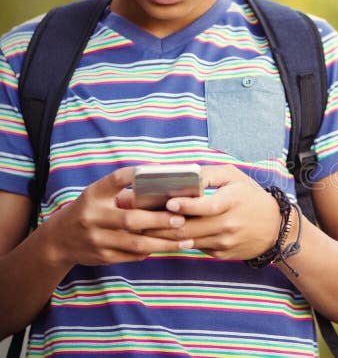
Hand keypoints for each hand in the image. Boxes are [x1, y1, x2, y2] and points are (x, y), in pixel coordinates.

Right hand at [42, 167, 193, 266]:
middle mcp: (92, 216)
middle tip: (182, 220)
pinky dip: (151, 251)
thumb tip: (166, 189)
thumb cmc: (89, 212)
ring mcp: (96, 239)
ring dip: (164, 243)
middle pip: (131, 219)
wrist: (58, 241)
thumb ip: (124, 193)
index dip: (138, 174)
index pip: (116, 179)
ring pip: (136, 243)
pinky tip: (169, 248)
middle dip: (160, 220)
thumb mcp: (98, 196)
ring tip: (187, 240)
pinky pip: (132, 255)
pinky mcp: (102, 256)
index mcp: (94, 194)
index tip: (162, 172)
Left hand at [143, 165, 281, 259]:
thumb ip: (209, 174)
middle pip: (189, 227)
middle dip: (158, 223)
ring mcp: (224, 242)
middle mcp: (228, 224)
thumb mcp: (235, 177)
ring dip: (160, 236)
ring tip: (137, 228)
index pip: (207, 206)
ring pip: (187, 241)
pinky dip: (176, 243)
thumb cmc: (250, 197)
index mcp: (233, 202)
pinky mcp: (221, 254)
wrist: (275, 229)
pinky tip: (158, 238)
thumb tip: (182, 174)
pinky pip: (194, 248)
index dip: (186, 205)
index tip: (167, 203)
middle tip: (134, 217)